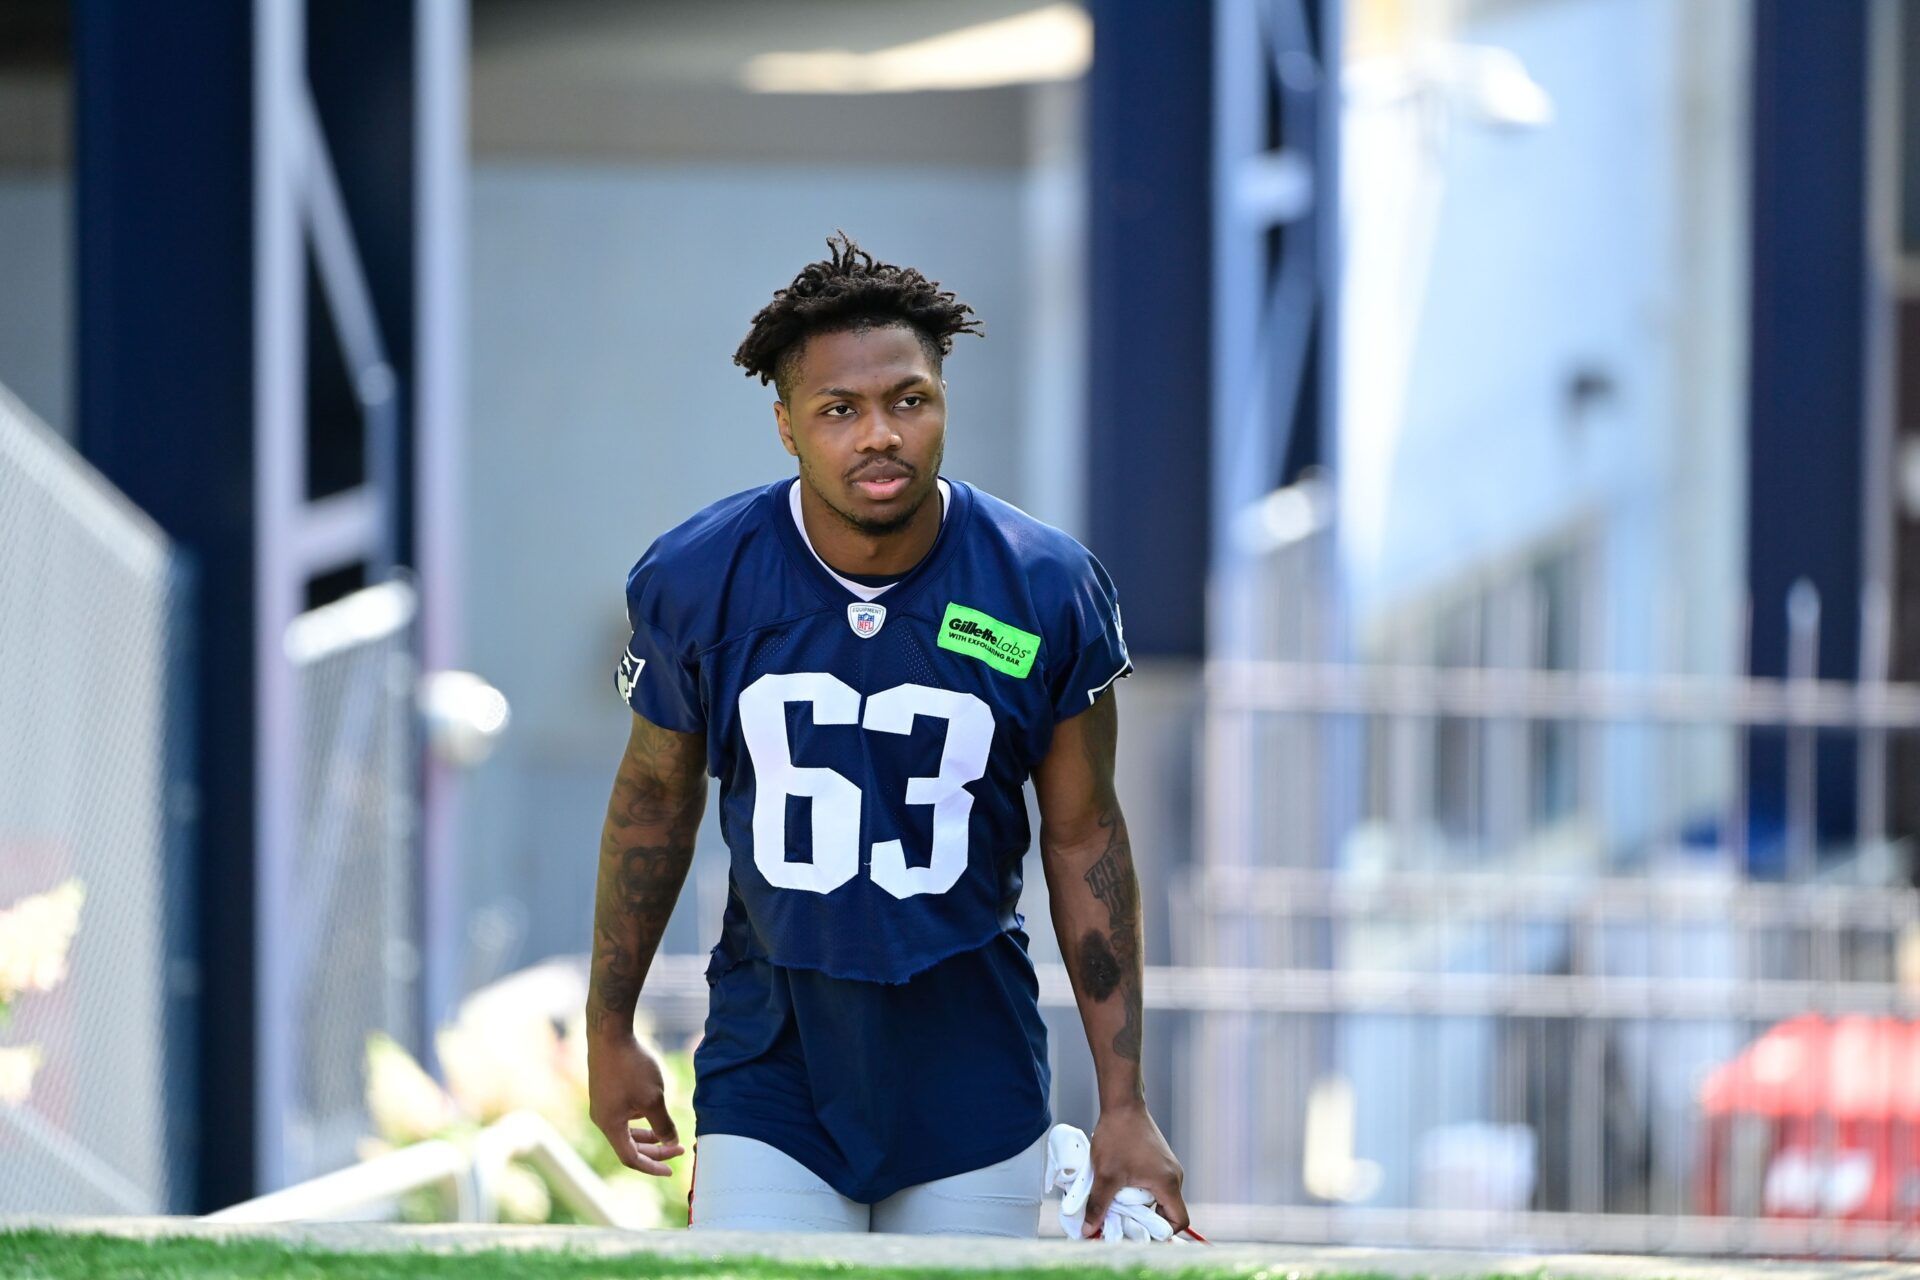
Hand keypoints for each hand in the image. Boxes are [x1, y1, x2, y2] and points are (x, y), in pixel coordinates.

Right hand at [586, 1031, 685, 1175]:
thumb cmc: (631, 1066)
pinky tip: (652, 1109)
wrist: (609, 1034)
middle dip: (655, 1150)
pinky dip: (640, 1120)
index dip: (652, 1167)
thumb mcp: (654, 1098)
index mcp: (610, 1126)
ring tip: (668, 1133)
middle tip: (679, 1149)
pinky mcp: (605, 1092)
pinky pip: (623, 1116)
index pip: (631, 1158)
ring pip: (626, 1131)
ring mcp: (602, 1105)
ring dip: (648, 1136)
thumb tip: (671, 1142)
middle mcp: (602, 1119)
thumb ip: (663, 1125)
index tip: (672, 1170)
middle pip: (629, 1146)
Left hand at [1084, 1101, 1186, 1236]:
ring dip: (1141, 1206)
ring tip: (1118, 1205)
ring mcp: (1168, 1167)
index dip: (1161, 1233)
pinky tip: (1120, 1188)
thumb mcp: (1105, 1175)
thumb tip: (1087, 1231)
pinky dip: (1141, 1193)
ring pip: (1160, 1198)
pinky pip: (1155, 1185)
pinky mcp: (1159, 1161)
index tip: (1137, 1232)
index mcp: (1168, 1183)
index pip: (1179, 1220)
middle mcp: (1174, 1176)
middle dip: (1146, 1221)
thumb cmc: (1117, 1137)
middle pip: (1169, 1212)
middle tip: (1123, 1223)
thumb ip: (1098, 1206)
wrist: (1122, 1105)